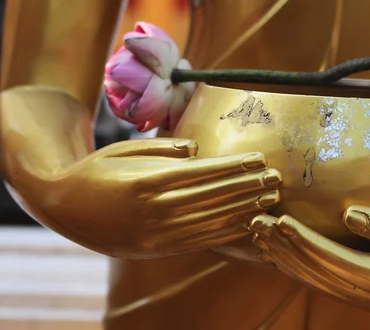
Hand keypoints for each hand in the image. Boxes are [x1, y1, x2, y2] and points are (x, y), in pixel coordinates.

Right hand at [37, 138, 280, 258]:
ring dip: (244, 209)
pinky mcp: (159, 249)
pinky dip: (227, 230)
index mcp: (145, 182)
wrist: (66, 209)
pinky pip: (200, 239)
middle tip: (276, 177)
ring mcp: (157, 234)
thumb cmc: (97, 171)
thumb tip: (197, 150)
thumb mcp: (123, 150)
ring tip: (269, 198)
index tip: (258, 158)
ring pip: (210, 220)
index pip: (201, 174)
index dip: (233, 166)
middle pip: (212, 197)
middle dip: (247, 186)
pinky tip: (247, 221)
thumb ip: (161, 148)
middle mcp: (153, 211)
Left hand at [250, 207, 369, 319]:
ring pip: (322, 280)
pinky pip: (334, 280)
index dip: (305, 245)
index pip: (338, 264)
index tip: (277, 222)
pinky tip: (289, 249)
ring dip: (290, 258)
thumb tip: (349, 215)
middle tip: (255, 221)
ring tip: (261, 232)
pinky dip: (306, 265)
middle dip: (286, 249)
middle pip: (321, 273)